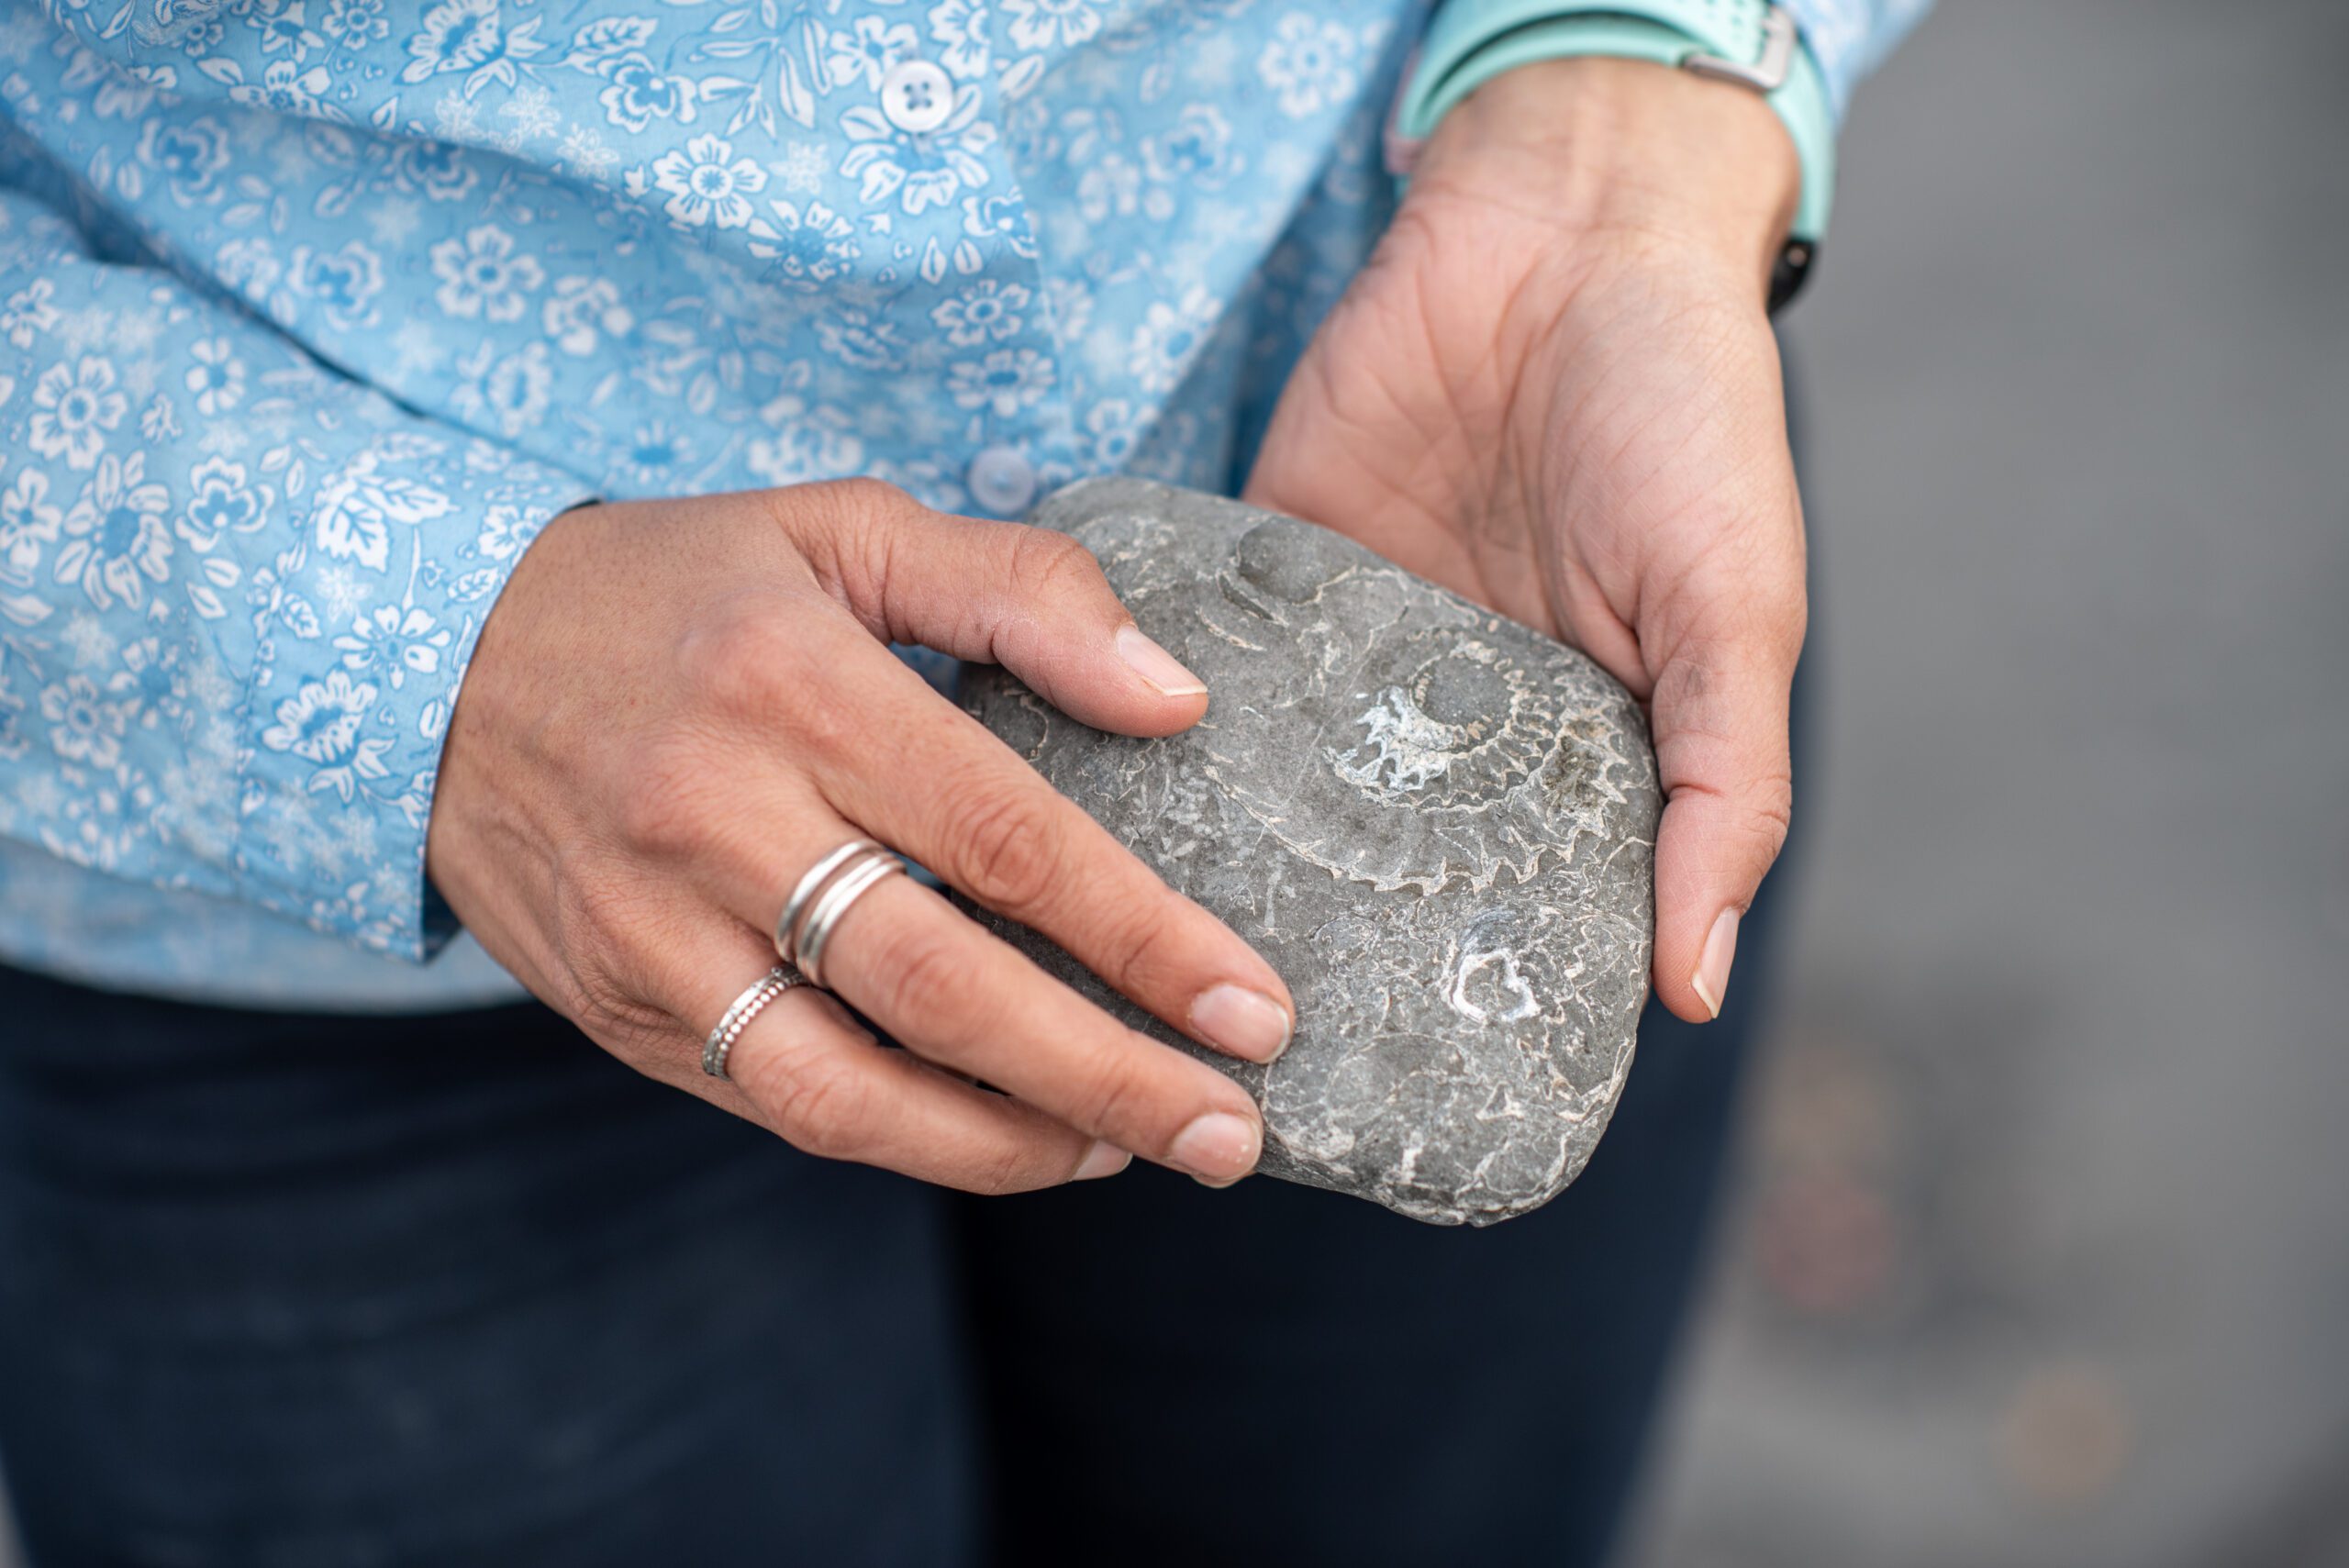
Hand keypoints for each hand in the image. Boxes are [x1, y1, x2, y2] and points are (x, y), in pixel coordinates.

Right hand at [427, 480, 1293, 1190]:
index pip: (1003, 838)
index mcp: (791, 684)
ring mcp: (648, 931)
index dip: (1142, 940)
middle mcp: (712, 818)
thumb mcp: (841, 528)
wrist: (423, 657)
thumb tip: (1177, 699)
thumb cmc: (677, 590)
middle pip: (942, 990)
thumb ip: (1019, 590)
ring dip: (1007, 1143)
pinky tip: (1000, 1133)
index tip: (1255, 1009)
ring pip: (849, 1089)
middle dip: (1104, 1080)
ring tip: (1129, 1150)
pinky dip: (903, 1139)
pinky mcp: (612, 1008)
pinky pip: (777, 1101)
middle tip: (1229, 1131)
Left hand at [1247, 58, 1807, 1022]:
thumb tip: (1696, 989)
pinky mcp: (1271, 574)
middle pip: (1375, 870)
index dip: (1470, 992)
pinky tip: (1111, 810)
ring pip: (1276, 790)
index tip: (1405, 1085)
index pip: (1517, 906)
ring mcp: (1351, 653)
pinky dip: (1164, 725)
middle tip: (1247, 1054)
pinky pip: (1208, 670)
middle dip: (1318, 951)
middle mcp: (1451, 725)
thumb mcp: (1736, 610)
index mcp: (1574, 753)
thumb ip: (1724, 788)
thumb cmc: (1684, 415)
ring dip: (1227, 859)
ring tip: (1160, 961)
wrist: (1561, 224)